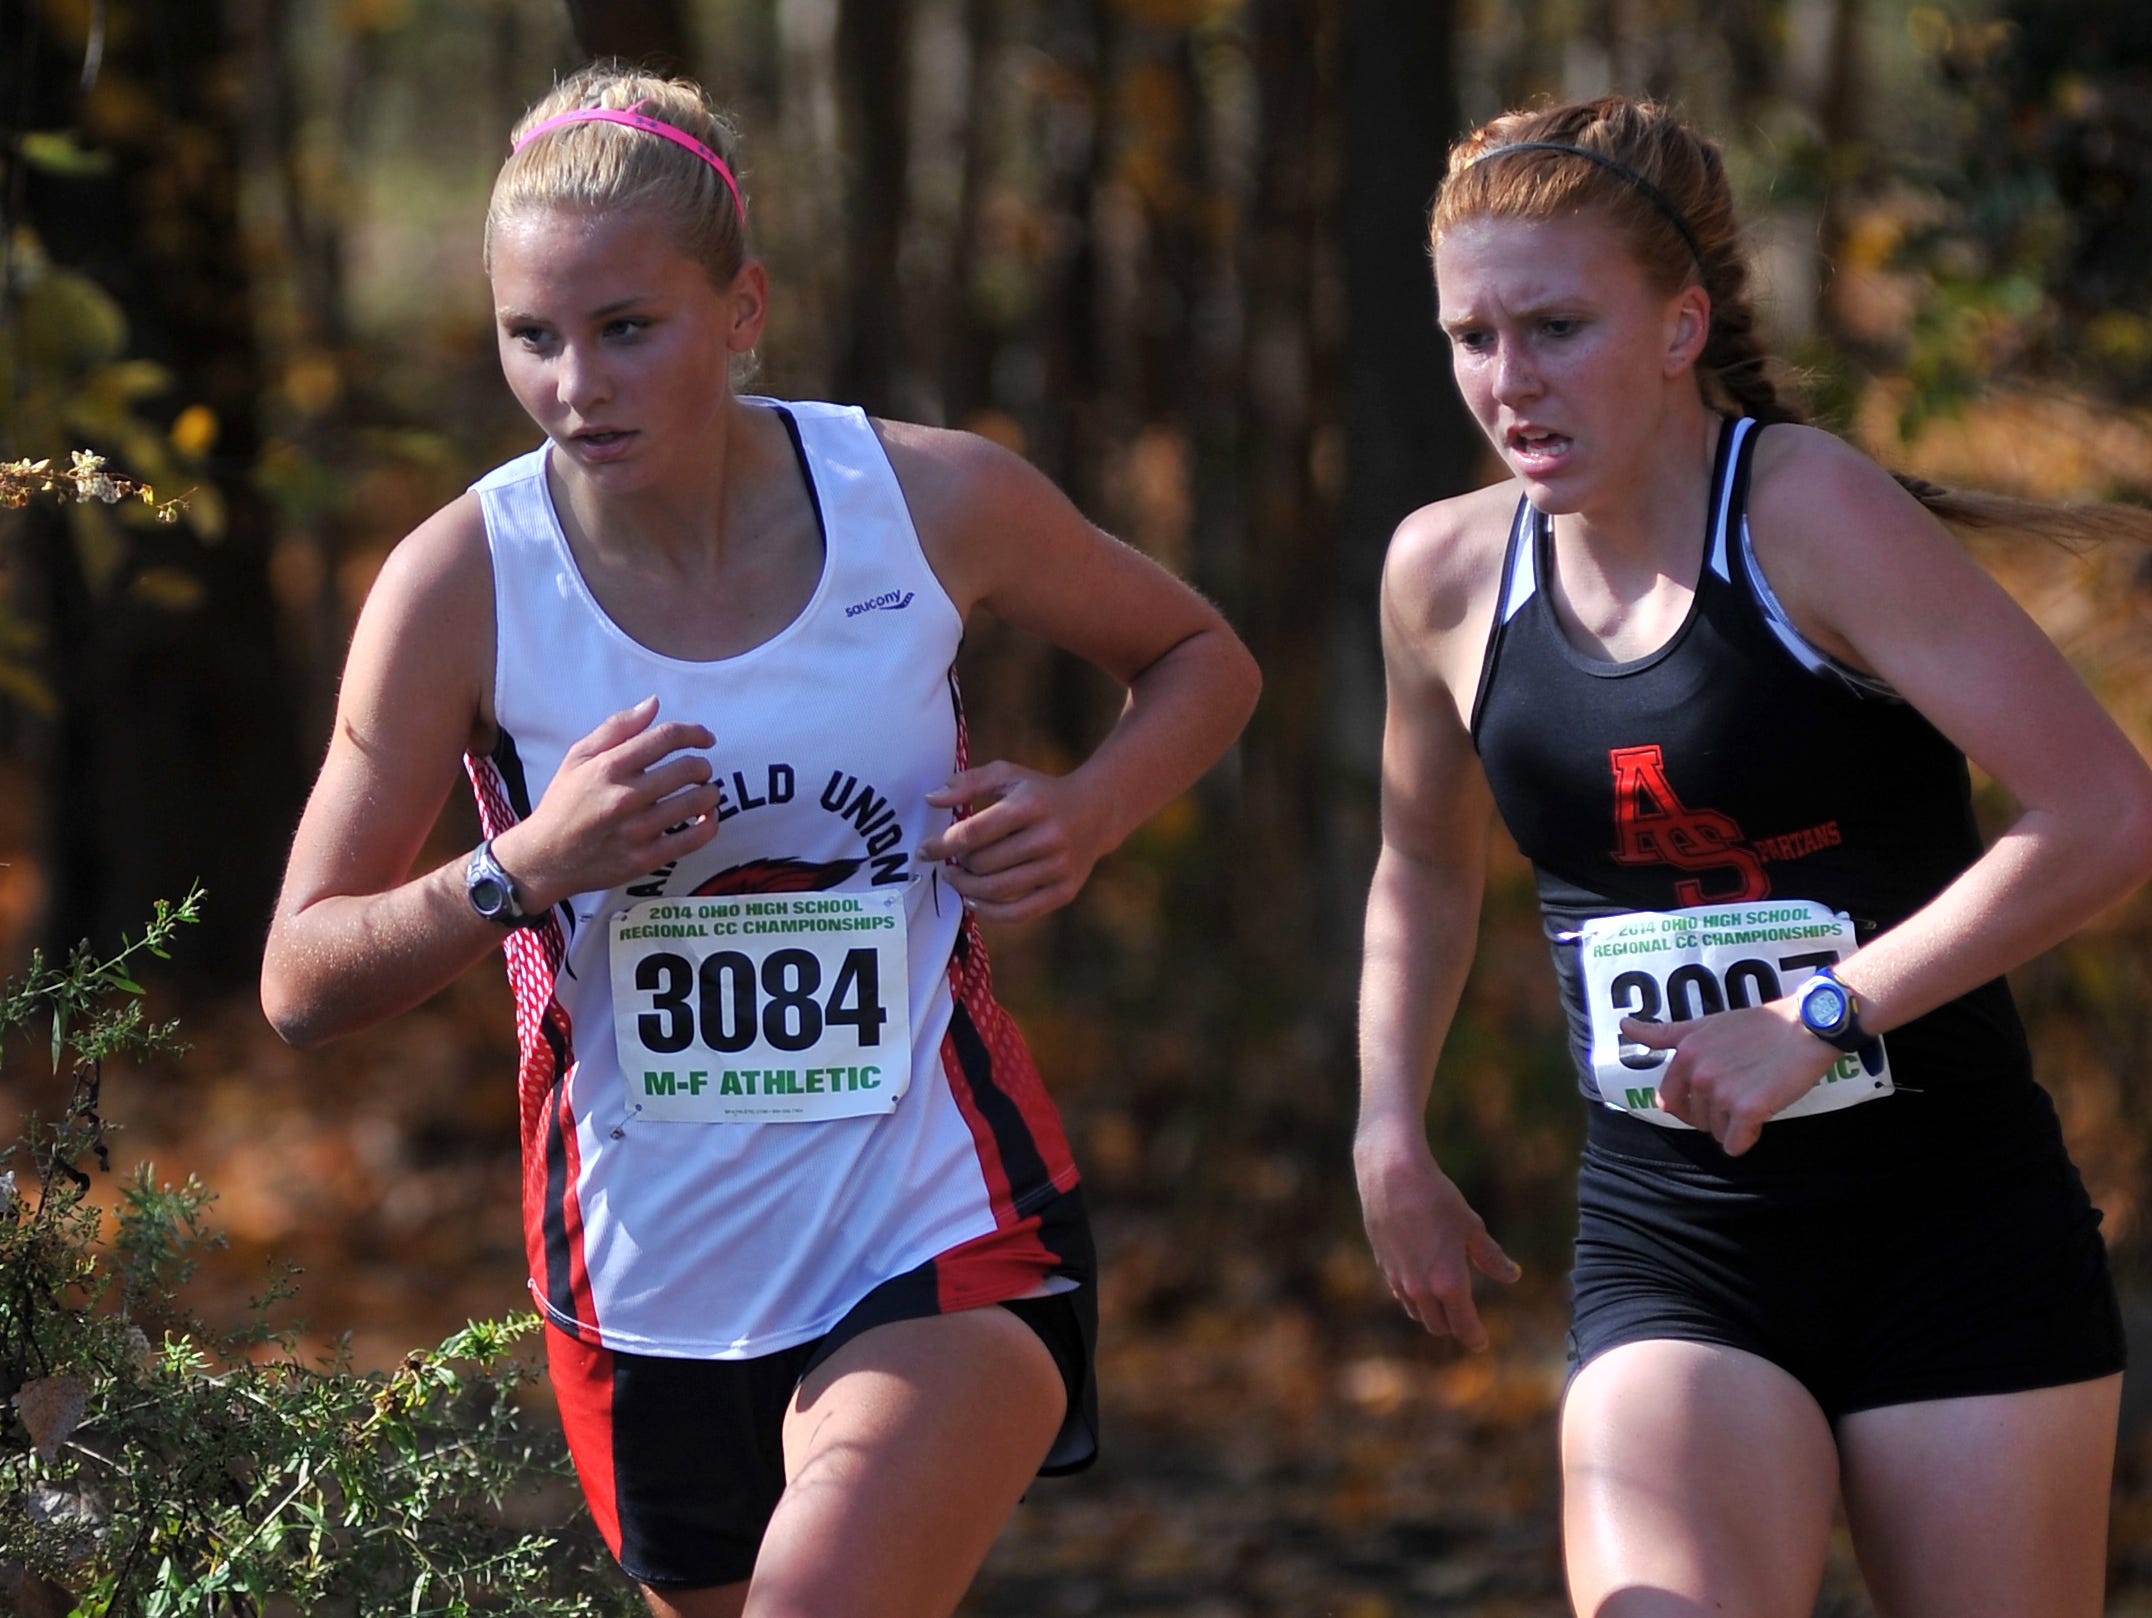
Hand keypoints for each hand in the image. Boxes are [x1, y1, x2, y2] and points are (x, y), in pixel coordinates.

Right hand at [492, 696, 721, 907]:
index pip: (666, 737)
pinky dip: (710, 824)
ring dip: (710, 793)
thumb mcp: (578, 757)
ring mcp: (637, 829)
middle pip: (688, 768)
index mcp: (609, 767)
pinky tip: (707, 817)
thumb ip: (617, 728)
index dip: (695, 733)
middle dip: (703, 765)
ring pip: (697, 802)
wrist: (545, 858)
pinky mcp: (646, 858)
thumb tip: (654, 703)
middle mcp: (625, 796)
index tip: (706, 738)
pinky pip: (694, 838)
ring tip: (704, 792)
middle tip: (700, 770)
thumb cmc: (563, 803)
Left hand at [919, 761, 1108, 922]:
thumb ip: (967, 782)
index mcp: (1030, 805)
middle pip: (983, 864)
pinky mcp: (1064, 890)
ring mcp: (1059, 867)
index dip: (941, 845)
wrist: (1096, 812)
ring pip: (997, 890)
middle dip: (959, 864)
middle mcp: (1048, 837)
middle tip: (952, 861)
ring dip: (967, 888)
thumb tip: (930, 799)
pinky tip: (974, 899)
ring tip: (958, 878)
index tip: (925, 850)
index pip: (973, 833)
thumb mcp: (1007, 775)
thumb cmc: (1040, 793)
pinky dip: (989, 910)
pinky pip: (1018, 913)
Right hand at [1354, 1120, 1519, 1350]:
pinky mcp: (1383, 1265)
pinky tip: (1421, 1279)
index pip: (1464, 1327)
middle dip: (1454, 1326)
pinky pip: (1401, 1293)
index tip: (1482, 1342)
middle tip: (1466, 1319)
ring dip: (1432, 1313)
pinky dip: (1414, 1296)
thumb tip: (1512, 1275)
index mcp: (1449, 1284)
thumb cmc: (1437, 1198)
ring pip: (1417, 1312)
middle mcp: (1421, 1289)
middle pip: (1438, 1326)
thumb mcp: (1471, 1227)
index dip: (1475, 1338)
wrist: (1392, 1175)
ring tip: (1445, 1301)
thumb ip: (1491, 1258)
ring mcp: (1398, 1279)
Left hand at [1620, 1003, 1835, 1154]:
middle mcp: (1698, 1073)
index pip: (1668, 1100)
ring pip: (1716, 1132)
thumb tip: (1624, 1025)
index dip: (1688, 1105)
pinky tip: (1760, 1118)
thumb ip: (1665, 1033)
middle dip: (1712, 1116)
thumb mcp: (1705, 1023)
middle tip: (1738, 1096)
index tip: (1709, 1098)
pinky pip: (1735, 1145)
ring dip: (1733, 1125)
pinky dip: (1746, 1139)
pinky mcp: (1748, 1110)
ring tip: (1754, 1096)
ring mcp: (1722, 1092)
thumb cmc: (1759, 1026)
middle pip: (1694, 1119)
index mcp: (1685, 1053)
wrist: (1805, 1027)